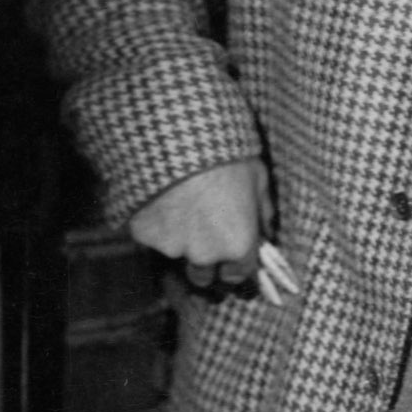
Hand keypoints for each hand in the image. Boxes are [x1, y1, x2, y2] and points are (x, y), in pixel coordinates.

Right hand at [129, 160, 271, 293]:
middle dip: (204, 262)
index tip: (231, 254)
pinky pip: (150, 236)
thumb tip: (269, 232)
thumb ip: (264, 212)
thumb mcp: (257, 178)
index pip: (237, 275)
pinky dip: (154, 223)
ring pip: (175, 253)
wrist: (176, 135)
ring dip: (177, 239)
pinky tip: (158, 197)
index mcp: (238, 245)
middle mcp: (205, 254)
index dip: (235, 265)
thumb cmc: (225, 154)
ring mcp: (171, 246)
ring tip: (179, 205)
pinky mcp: (143, 234)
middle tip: (202, 231)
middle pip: (202, 276)